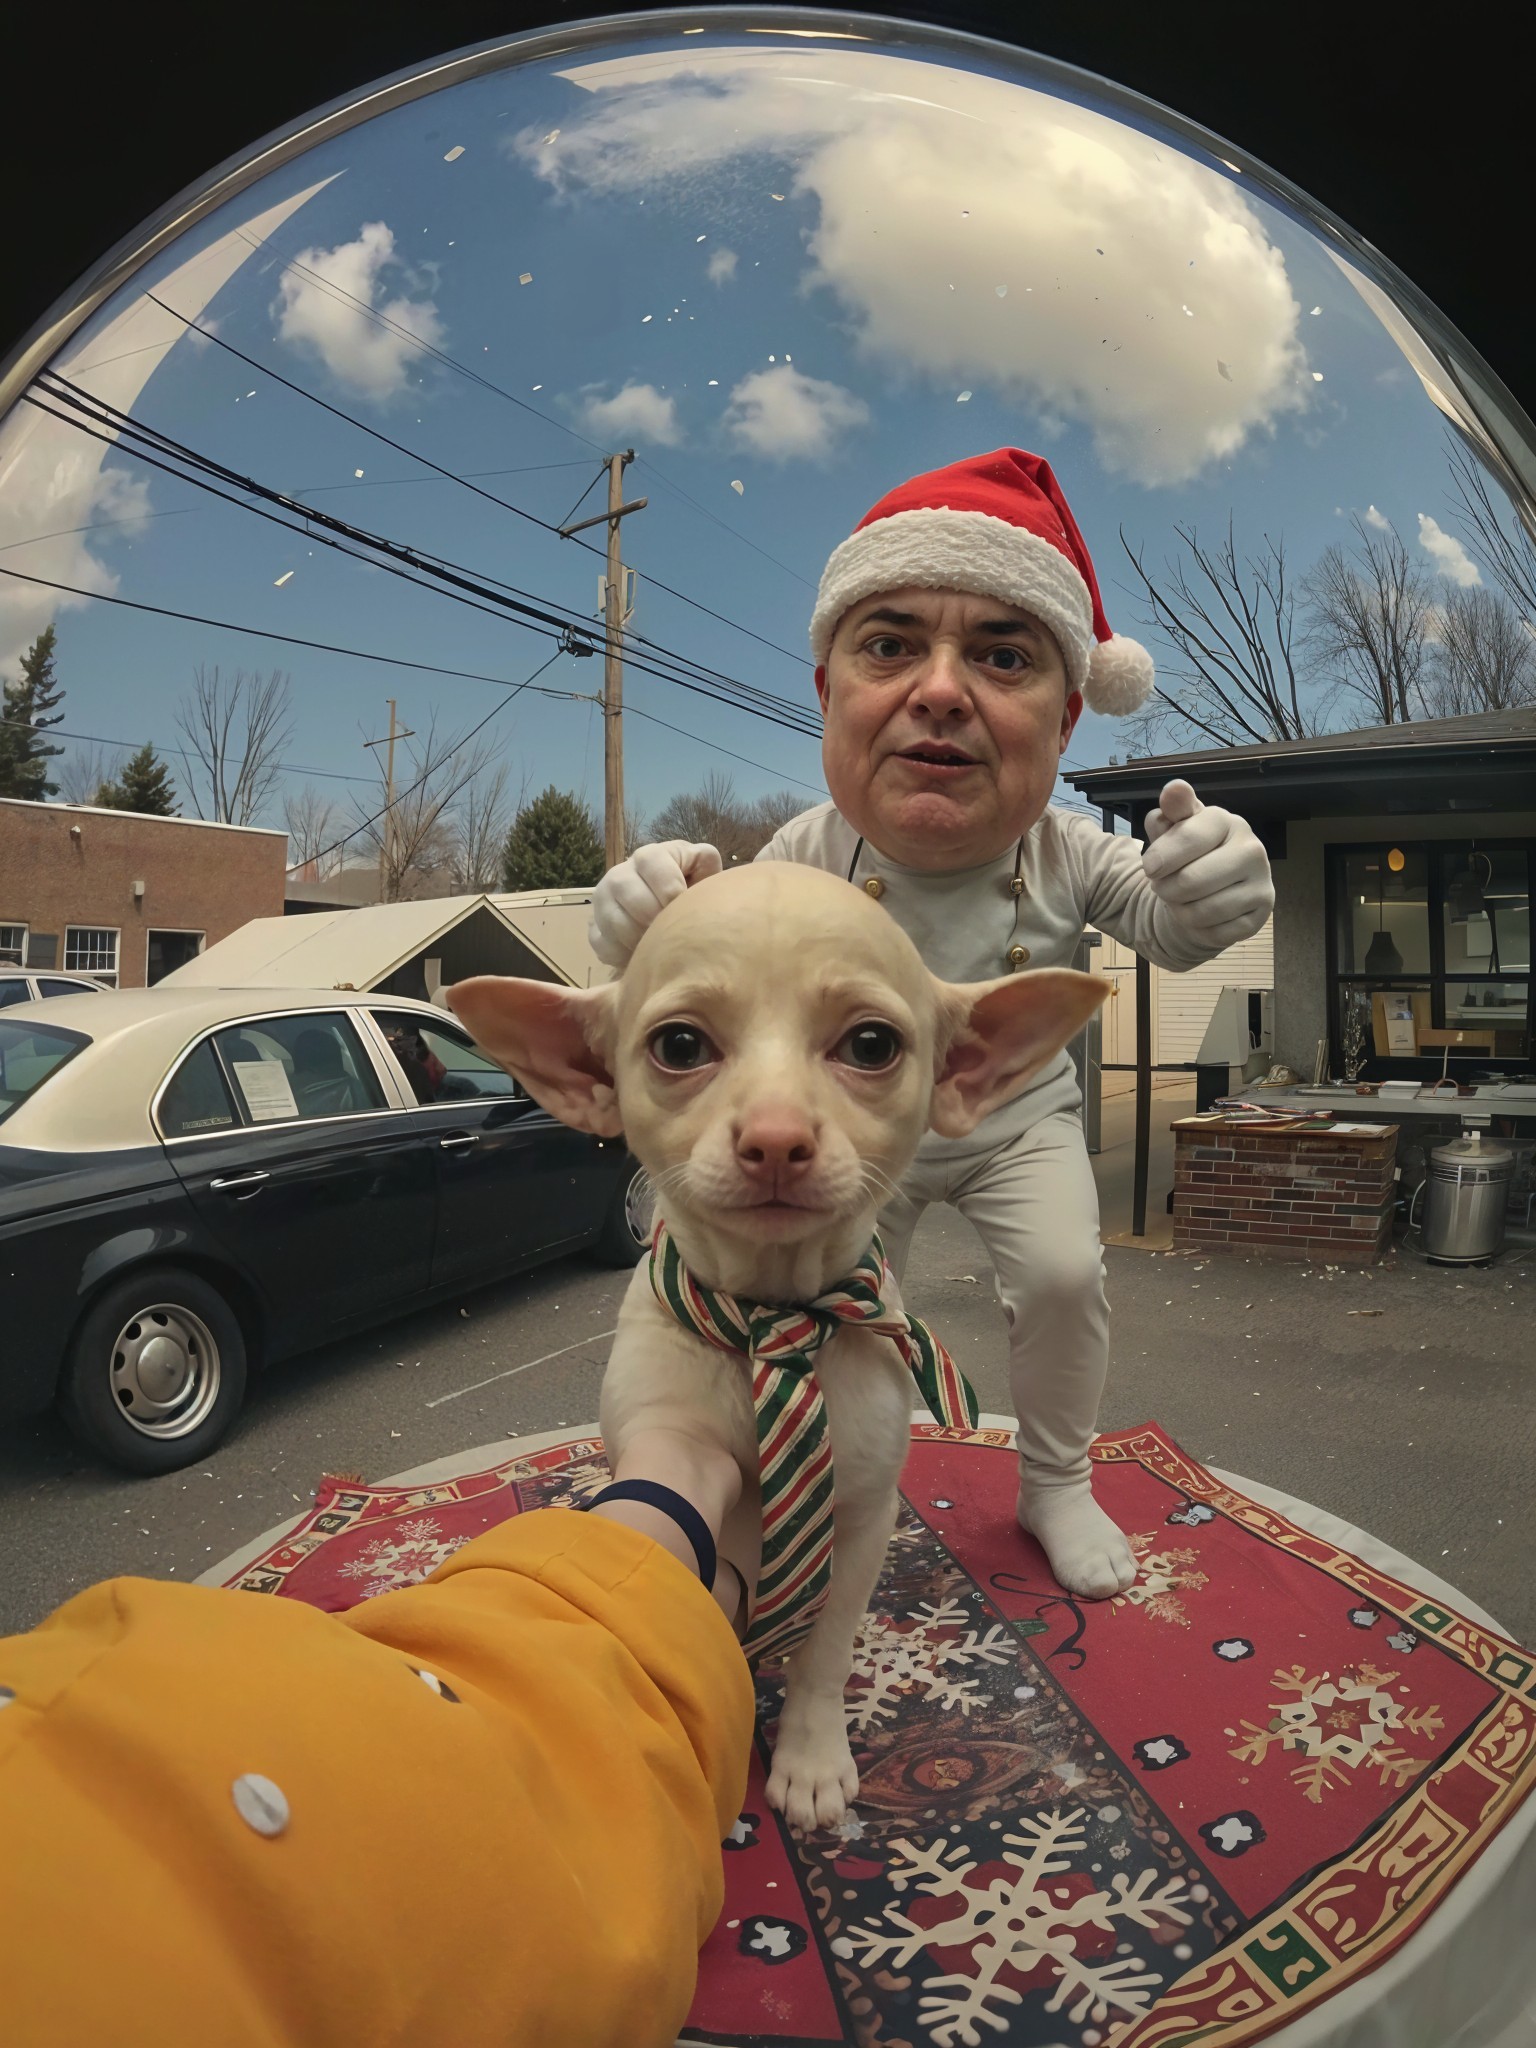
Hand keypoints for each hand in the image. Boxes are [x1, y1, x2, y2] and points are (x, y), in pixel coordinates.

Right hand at [588, 841, 723, 966]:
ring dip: (642, 938)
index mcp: (648, 857)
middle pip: (630, 894)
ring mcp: (603, 902)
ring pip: (615, 922)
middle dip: (656, 917)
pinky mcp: (594, 930)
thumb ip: (705, 862)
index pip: (650, 862)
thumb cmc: (688, 889)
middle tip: (673, 931)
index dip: (670, 888)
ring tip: (660, 944)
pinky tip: (643, 954)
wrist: (665, 913)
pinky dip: (625, 955)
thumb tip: (705, 863)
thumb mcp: (701, 869)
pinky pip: (604, 944)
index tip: (683, 906)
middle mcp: (619, 874)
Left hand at [1141, 780, 1272, 947]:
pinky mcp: (1260, 917)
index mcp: (1228, 822)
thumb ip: (1173, 810)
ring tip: (1179, 900)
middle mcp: (1252, 850)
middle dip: (1166, 889)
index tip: (1148, 867)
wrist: (1211, 887)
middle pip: (1191, 881)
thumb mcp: (1175, 828)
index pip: (1189, 838)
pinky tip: (1200, 916)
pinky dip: (1198, 929)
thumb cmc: (1189, 852)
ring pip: (1203, 911)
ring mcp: (1262, 885)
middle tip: (1162, 886)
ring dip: (1179, 911)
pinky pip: (1216, 933)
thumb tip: (1174, 790)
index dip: (1160, 857)